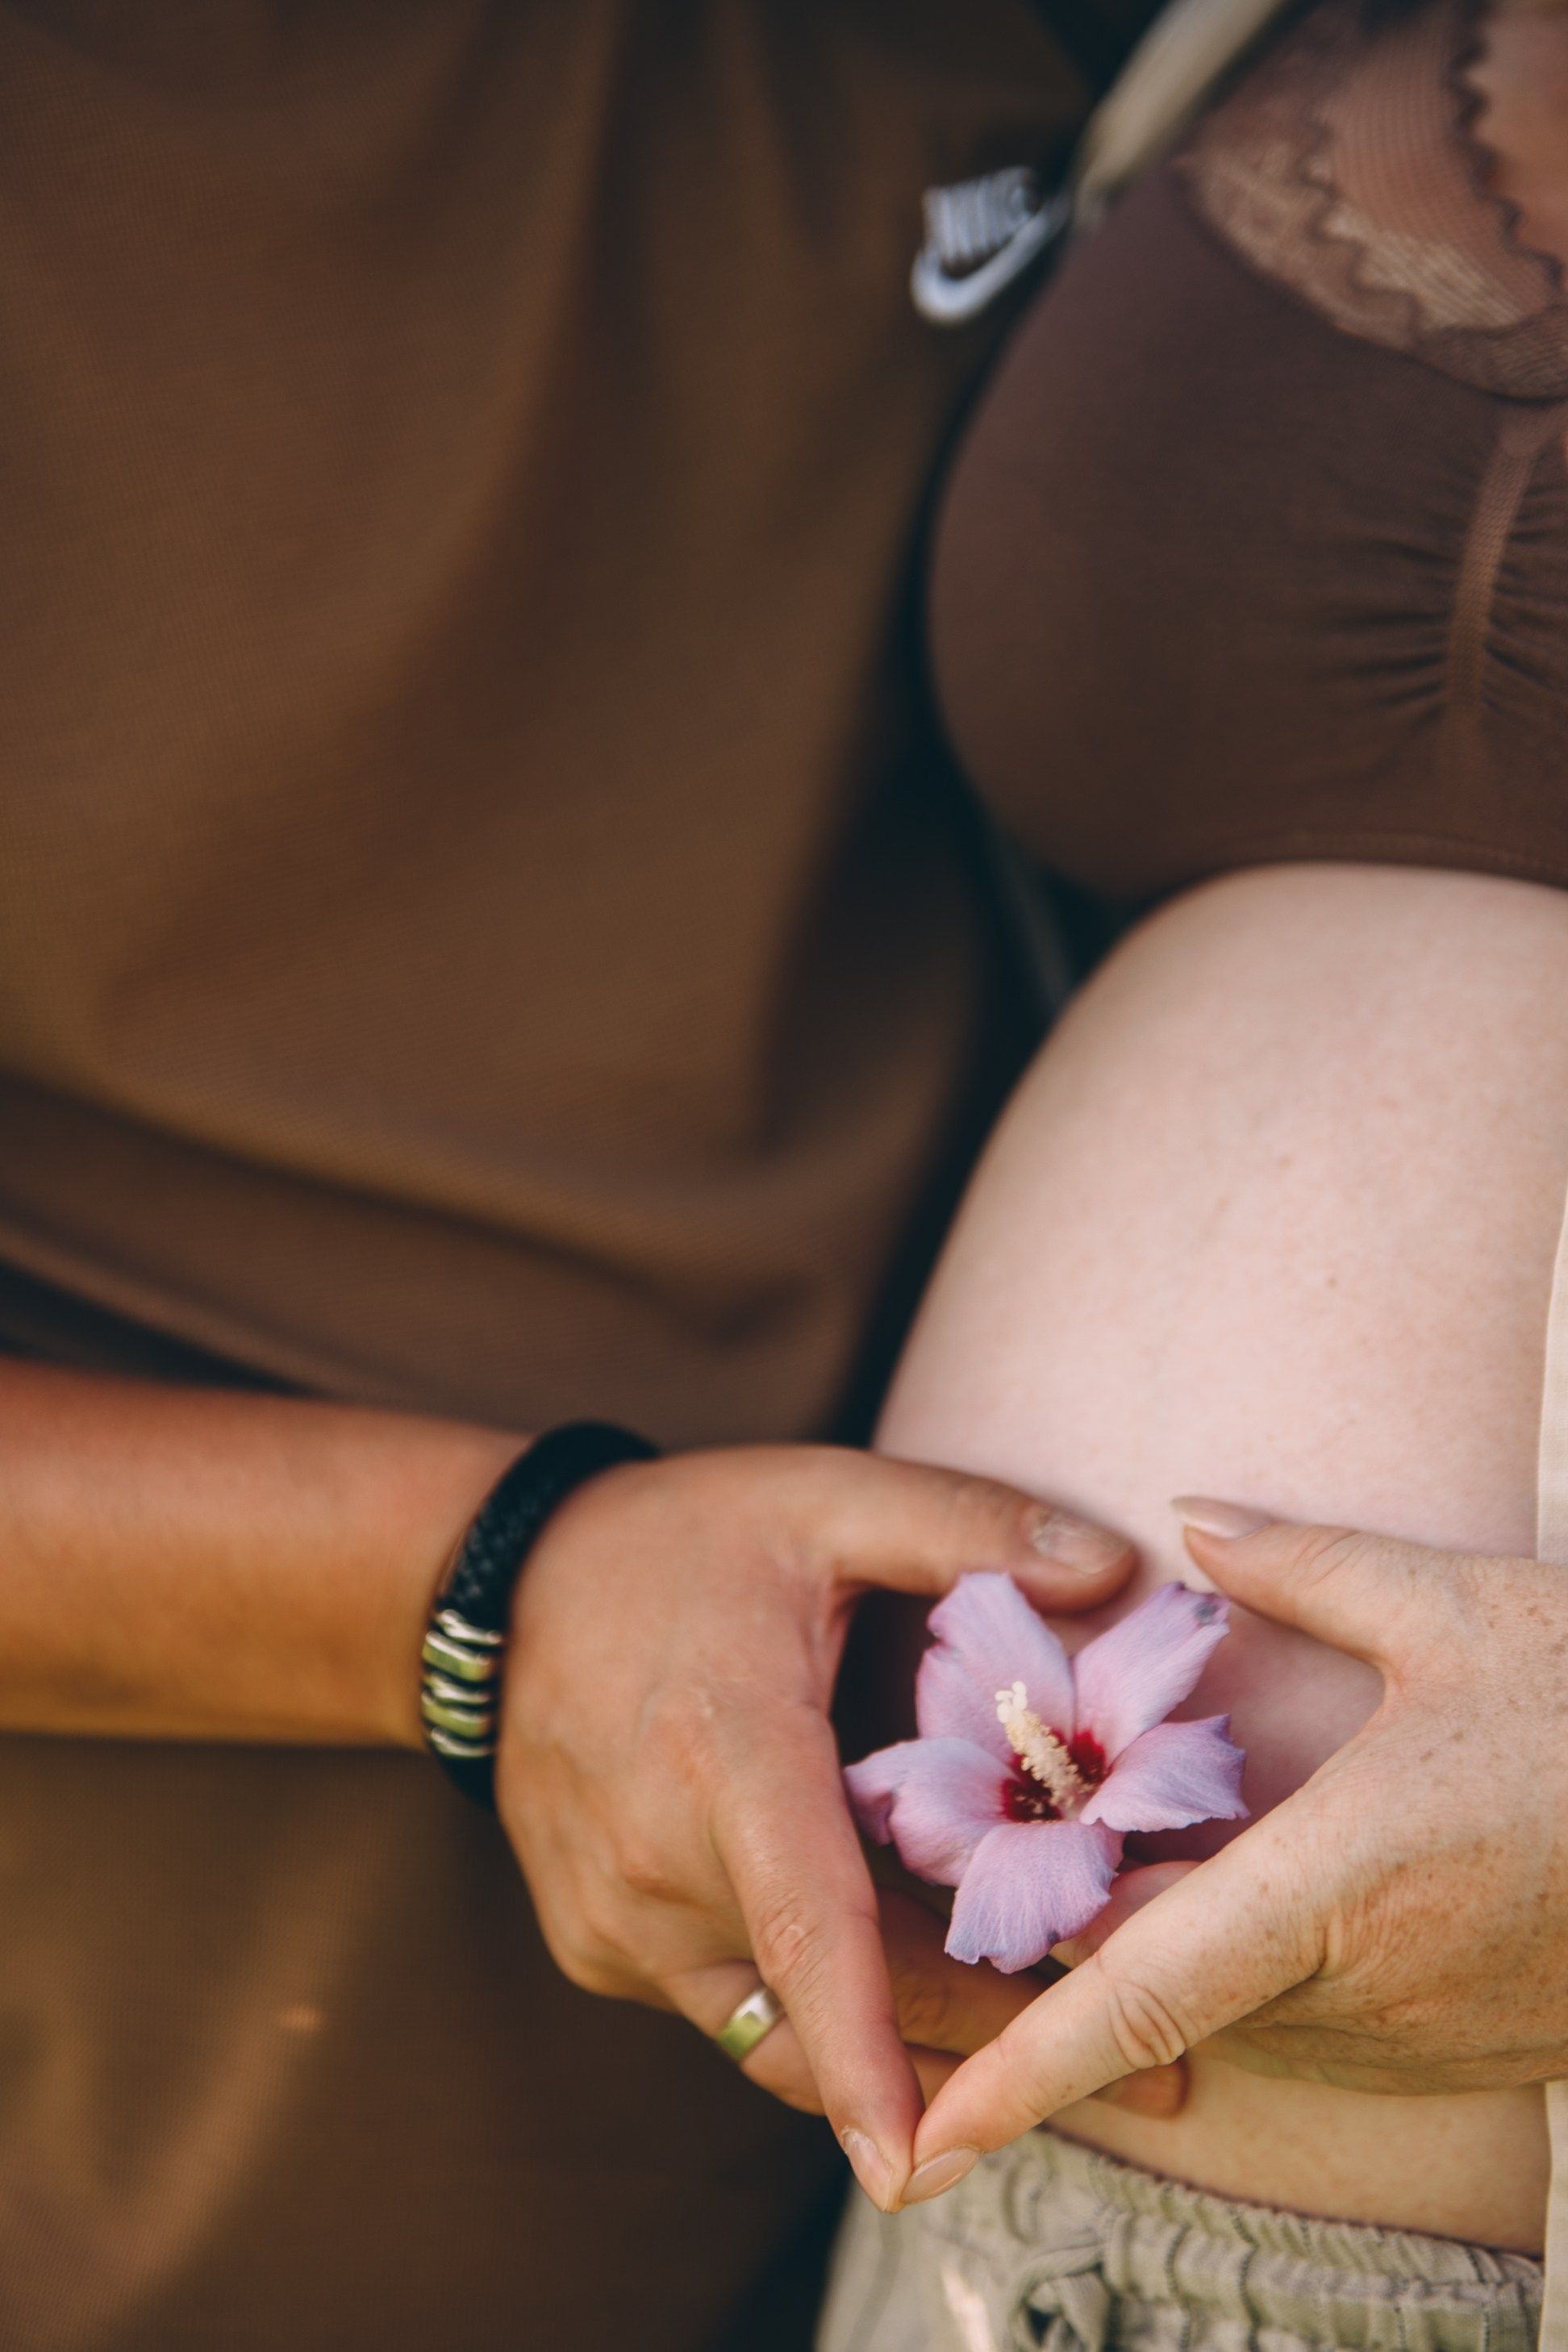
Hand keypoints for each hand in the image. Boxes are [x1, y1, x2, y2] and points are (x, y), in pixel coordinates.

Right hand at [496, 1443, 1134, 2207]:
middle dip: (989, 2049)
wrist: (497, 1593)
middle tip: (1155, 2080)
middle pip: (844, 1997)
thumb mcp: (820, 1495)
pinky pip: (738, 2007)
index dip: (868, 2048)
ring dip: (911, 2046)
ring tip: (1049, 2044)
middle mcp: (659, 1862)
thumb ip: (965, 1526)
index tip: (916, 2162)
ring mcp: (620, 1924)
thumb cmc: (674, 1539)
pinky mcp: (605, 1952)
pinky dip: (824, 2011)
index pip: (808, 1925)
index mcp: (725, 1749)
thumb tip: (1117, 1569)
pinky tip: (910, 1979)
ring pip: (788, 2030)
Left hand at [906, 1507, 1567, 2193]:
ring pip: (1224, 2007)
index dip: (1025, 2072)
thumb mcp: (1461, 1612)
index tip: (929, 2133)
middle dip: (1071, 1929)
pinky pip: (1299, 2020)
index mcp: (1340, 1883)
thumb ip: (1308, 1567)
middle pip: (1158, 1986)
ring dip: (1162, 1940)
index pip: (1143, 1998)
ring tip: (1128, 1834)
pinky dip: (1243, 1963)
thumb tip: (1195, 1515)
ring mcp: (1410, 2035)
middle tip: (1011, 1834)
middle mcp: (1360, 1987)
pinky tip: (1250, 1873)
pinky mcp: (1450, 2051)